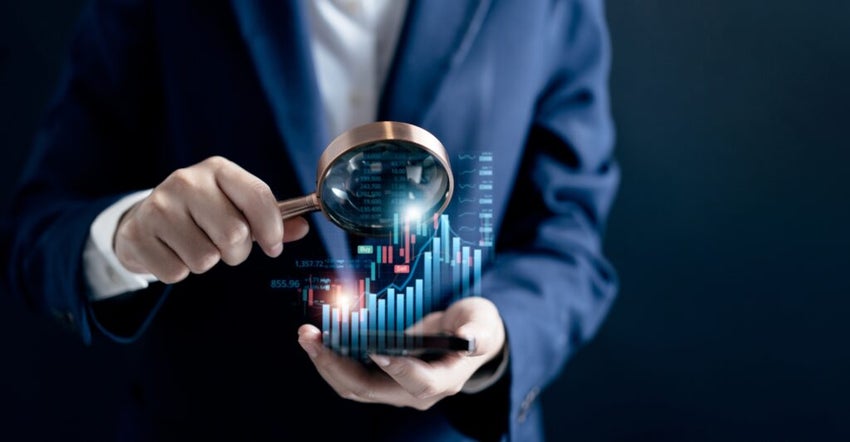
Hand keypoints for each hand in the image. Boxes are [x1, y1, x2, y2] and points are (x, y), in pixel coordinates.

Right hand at [114, 156, 308, 282]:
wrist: (143, 219)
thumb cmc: (201, 213)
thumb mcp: (235, 206)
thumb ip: (270, 218)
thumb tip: (303, 228)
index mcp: (218, 169)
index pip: (259, 197)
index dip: (273, 229)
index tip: (273, 248)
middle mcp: (187, 181)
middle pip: (234, 234)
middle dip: (237, 252)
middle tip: (225, 247)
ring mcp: (158, 206)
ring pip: (205, 258)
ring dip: (206, 262)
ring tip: (195, 245)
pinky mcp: (137, 234)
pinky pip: (176, 272)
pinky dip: (179, 271)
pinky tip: (172, 252)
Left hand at [297, 296, 505, 409]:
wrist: (468, 339)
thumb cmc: (476, 328)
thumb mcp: (484, 324)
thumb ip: (478, 332)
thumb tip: (471, 338)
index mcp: (444, 380)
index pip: (418, 383)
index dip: (398, 369)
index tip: (375, 348)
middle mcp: (415, 392)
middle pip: (371, 388)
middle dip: (337, 364)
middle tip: (313, 336)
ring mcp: (395, 389)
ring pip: (353, 387)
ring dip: (325, 362)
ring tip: (306, 335)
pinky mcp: (380, 379)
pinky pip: (350, 377)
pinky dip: (330, 359)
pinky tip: (317, 338)